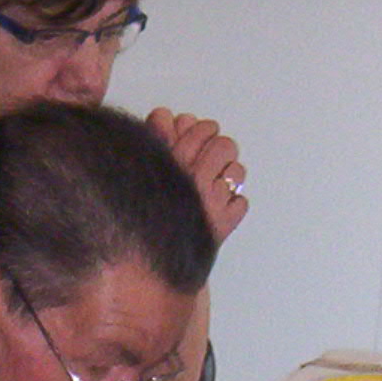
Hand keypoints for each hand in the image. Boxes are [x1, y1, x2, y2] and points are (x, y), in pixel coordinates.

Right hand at [147, 107, 246, 243]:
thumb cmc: (141, 214)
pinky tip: (218, 204)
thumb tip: (164, 116)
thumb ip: (154, 138)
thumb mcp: (140, 168)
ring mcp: (213, 203)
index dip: (203, 129)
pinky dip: (232, 202)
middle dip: (219, 148)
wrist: (143, 265)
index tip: (202, 132)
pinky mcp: (224, 224)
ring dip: (228, 173)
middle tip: (212, 155)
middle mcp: (196, 181)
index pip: (203, 129)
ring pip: (237, 171)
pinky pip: (241, 202)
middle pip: (225, 146)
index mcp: (174, 163)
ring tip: (215, 180)